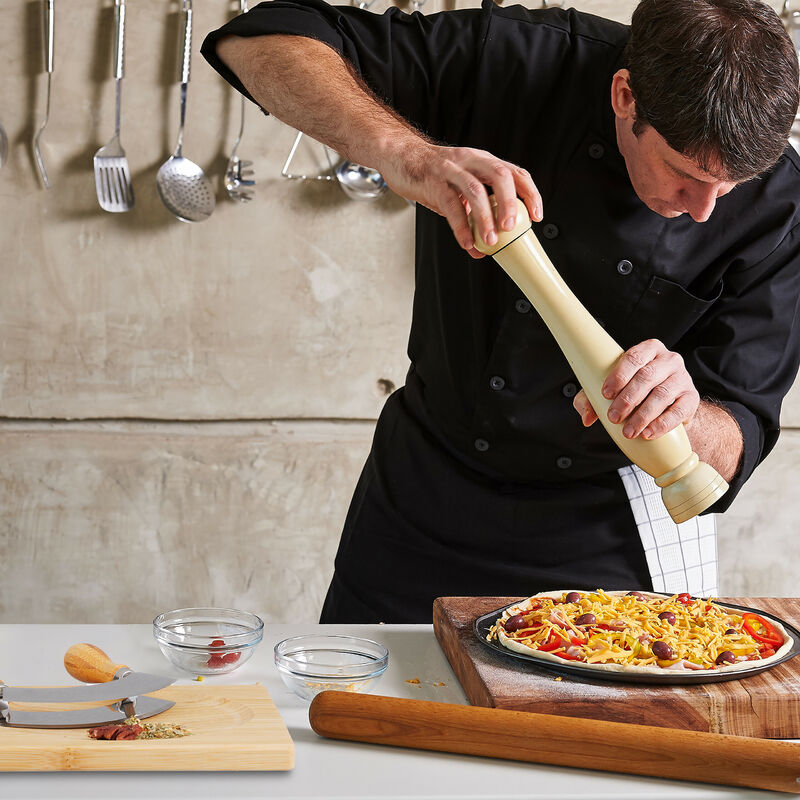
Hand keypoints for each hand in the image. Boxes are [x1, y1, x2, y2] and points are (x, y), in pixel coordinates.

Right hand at [378, 141, 542, 258]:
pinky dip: (461, 226)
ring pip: (476, 190)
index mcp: (483, 161)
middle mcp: (471, 161)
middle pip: (500, 176)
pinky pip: (450, 205)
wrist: (399, 155)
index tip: (537, 216)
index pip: (515, 173)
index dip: (530, 194)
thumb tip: (484, 249)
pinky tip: (466, 242)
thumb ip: (472, 216)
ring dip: (486, 217)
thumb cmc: (432, 174)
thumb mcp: (459, 189)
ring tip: (490, 240)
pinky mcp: (432, 181)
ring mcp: (451, 169)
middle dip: (510, 203)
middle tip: (512, 228)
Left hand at [572, 339, 700, 438]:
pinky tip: (648, 433)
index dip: (619, 375)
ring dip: (642, 415)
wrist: (667, 407)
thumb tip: (586, 417)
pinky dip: (661, 423)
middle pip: (647, 376)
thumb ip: (592, 399)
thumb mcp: (611, 391)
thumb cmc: (635, 392)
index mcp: (649, 350)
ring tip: (628, 431)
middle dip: (627, 399)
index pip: (633, 357)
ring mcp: (683, 378)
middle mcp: (668, 359)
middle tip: (613, 417)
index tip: (605, 394)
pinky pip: (678, 410)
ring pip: (662, 394)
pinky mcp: (692, 398)